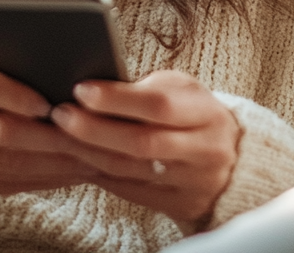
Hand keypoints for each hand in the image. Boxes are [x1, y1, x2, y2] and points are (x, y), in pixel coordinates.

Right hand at [0, 59, 98, 197]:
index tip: (47, 101)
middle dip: (49, 135)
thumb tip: (59, 71)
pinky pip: (7, 185)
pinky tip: (69, 170)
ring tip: (90, 154)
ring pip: (8, 163)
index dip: (15, 93)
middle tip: (88, 133)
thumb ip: (0, 68)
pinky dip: (43, 177)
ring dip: (55, 161)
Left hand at [49, 70, 239, 229]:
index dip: (117, 98)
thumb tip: (94, 89)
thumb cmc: (193, 112)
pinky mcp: (179, 205)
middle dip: (95, 128)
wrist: (234, 159)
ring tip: (60, 135)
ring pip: (132, 170)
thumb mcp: (181, 89)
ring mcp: (193, 183)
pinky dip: (102, 174)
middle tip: (60, 113)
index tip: (81, 89)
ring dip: (90, 152)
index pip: (158, 105)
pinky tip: (80, 158)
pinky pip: (132, 192)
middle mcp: (203, 150)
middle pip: (142, 142)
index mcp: (205, 113)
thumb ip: (146, 88)